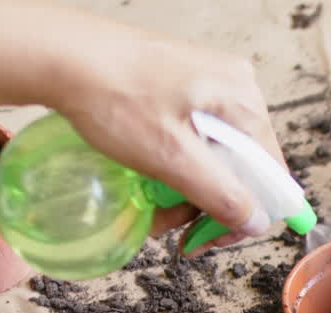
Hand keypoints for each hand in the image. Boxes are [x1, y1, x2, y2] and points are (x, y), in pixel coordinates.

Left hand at [50, 22, 287, 256]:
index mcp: (244, 101)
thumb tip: (256, 222)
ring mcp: (208, 82)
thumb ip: (220, 194)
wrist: (60, 54)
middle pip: (240, 166)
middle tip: (168, 226)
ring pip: (213, 154)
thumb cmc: (113, 95)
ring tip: (149, 205)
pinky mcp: (182, 84)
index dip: (242, 216)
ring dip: (185, 188)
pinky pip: (193, 136)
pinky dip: (174, 162)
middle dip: (205, 203)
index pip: (270, 175)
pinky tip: (147, 175)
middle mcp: (235, 87)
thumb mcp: (171, 157)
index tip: (207, 240)